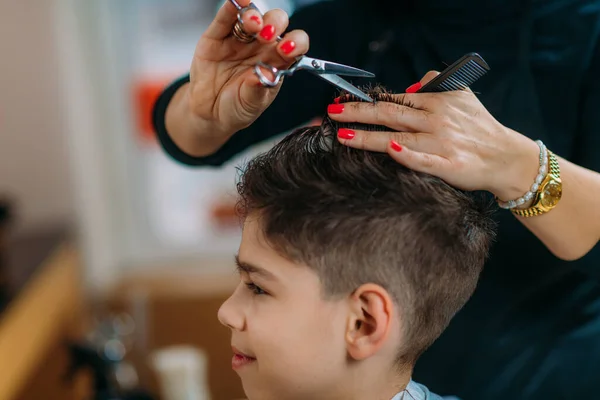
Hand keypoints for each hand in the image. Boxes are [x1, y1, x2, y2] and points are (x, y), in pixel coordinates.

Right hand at [189, 0, 308, 136]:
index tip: (288, 48)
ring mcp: (240, 40)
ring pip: (252, 17)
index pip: (294, 46)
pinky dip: (231, 7)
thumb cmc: (236, 108)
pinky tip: (237, 1)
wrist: (208, 113)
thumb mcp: (250, 105)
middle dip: (275, 24)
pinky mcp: (217, 36)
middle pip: (276, 24)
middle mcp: (261, 47)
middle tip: (267, 35)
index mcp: (277, 62)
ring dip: (254, 15)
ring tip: (252, 24)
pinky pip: (225, 18)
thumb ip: (258, 89)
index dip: (295, 43)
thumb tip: (267, 73)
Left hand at [327, 72, 540, 200]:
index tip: (341, 102)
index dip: (367, 101)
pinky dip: (408, 155)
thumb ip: (435, 84)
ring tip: (342, 135)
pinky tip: (390, 150)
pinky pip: (425, 160)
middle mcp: (436, 121)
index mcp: (436, 103)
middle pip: (390, 115)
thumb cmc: (480, 127)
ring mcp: (442, 144)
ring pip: (398, 137)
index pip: (394, 101)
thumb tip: (407, 88)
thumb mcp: (462, 94)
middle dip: (358, 113)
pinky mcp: (450, 166)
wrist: (507, 158)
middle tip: (331, 113)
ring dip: (369, 136)